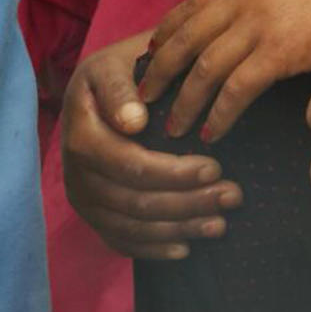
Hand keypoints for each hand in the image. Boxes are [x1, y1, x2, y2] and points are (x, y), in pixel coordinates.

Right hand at [62, 34, 242, 260]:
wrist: (99, 86)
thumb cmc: (120, 70)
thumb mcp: (116, 64)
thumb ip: (121, 89)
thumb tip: (133, 122)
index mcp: (82, 133)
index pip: (130, 164)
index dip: (173, 172)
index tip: (215, 168)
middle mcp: (77, 173)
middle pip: (135, 201)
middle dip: (188, 203)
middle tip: (232, 196)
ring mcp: (84, 198)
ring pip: (133, 226)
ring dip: (179, 228)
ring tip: (220, 223)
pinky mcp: (94, 214)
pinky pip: (121, 240)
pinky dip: (154, 248)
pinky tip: (186, 247)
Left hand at [140, 0, 310, 139]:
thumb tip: (249, 13)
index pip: (192, 5)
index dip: (166, 34)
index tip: (150, 57)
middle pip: (187, 37)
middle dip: (160, 71)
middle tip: (144, 99)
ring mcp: (263, 21)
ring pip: (205, 67)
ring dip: (184, 100)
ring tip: (172, 127)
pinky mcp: (282, 50)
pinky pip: (236, 88)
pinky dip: (218, 113)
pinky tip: (212, 131)